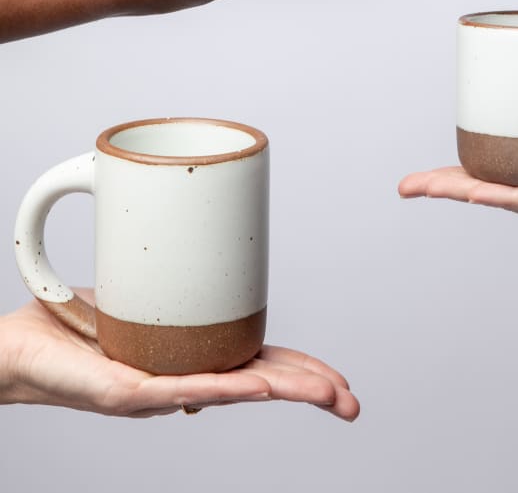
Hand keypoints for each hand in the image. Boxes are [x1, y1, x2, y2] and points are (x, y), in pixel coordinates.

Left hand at [0, 292, 358, 419]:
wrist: (13, 349)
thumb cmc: (70, 327)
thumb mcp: (137, 293)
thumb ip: (170, 276)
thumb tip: (203, 247)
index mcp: (191, 359)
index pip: (258, 366)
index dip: (299, 370)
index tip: (335, 376)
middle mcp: (181, 380)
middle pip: (259, 383)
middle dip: (311, 390)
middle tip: (353, 402)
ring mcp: (158, 391)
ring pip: (235, 390)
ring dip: (286, 391)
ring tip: (330, 395)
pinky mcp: (129, 392)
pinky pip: (187, 389)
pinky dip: (230, 388)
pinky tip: (264, 388)